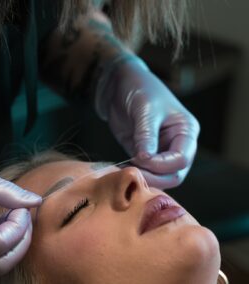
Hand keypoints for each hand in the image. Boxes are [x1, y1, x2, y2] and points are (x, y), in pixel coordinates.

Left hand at [98, 56, 199, 188]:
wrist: (119, 84)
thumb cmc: (139, 88)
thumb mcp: (145, 109)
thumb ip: (146, 136)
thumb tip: (146, 160)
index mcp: (185, 131)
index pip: (182, 159)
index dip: (162, 164)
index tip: (140, 158)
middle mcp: (177, 144)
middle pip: (174, 174)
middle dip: (154, 177)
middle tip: (132, 173)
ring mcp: (160, 151)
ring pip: (159, 177)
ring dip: (143, 178)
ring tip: (125, 171)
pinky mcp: (142, 153)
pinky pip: (143, 171)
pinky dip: (134, 173)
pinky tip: (120, 169)